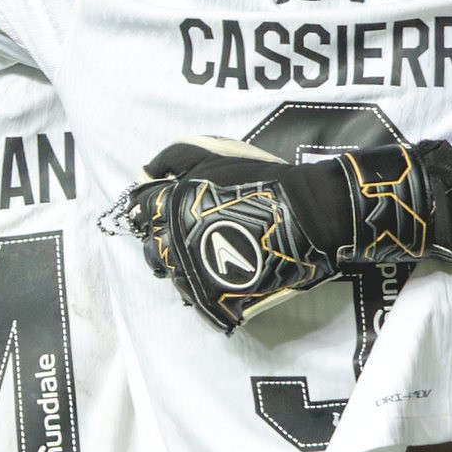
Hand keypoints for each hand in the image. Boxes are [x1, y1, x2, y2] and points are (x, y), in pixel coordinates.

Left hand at [111, 132, 451, 333]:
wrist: (312, 215)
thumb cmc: (264, 178)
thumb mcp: (215, 152)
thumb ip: (171, 159)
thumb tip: (140, 174)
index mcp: (171, 204)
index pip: (140, 209)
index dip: (151, 207)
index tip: (168, 206)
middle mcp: (174, 242)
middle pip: (150, 246)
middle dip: (164, 238)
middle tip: (197, 230)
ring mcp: (193, 274)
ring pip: (170, 273)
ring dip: (183, 262)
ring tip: (215, 249)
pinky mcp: (212, 299)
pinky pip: (192, 294)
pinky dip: (201, 282)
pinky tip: (225, 268)